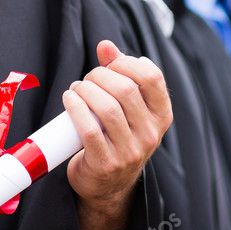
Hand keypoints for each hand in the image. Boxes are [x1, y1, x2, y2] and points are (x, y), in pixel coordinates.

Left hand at [64, 40, 172, 224]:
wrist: (107, 184)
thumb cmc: (116, 135)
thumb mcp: (126, 107)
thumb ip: (119, 73)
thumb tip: (105, 45)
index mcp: (161, 116)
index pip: (152, 78)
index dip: (127, 63)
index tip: (110, 64)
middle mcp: (150, 134)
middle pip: (126, 90)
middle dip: (99, 76)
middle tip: (87, 79)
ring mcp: (130, 151)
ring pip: (107, 108)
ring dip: (85, 90)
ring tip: (77, 89)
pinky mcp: (106, 163)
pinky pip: (90, 130)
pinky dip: (76, 109)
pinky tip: (69, 100)